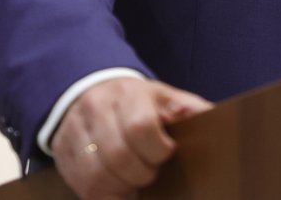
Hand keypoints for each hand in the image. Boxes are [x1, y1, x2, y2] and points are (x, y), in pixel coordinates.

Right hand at [50, 77, 211, 199]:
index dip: (158, 150)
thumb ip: (190, 110)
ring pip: (97, 176)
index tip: (166, 153)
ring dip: (122, 188)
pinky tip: (117, 188)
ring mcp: (74, 130)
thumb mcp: (165, 97)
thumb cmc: (137, 101)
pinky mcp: (63, 153)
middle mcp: (96, 108)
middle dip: (141, 173)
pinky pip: (83, 187)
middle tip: (150, 172)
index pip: (140, 127)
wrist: (91, 91)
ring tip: (133, 182)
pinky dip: (105, 195)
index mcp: (128, 93)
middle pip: (118, 156)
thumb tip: (217, 120)